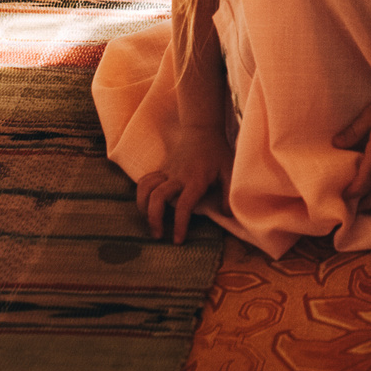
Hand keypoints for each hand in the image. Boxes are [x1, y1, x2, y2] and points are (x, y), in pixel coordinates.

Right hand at [135, 122, 229, 243]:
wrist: (202, 130)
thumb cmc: (217, 153)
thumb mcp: (229, 171)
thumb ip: (229, 193)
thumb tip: (227, 215)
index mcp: (195, 180)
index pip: (183, 205)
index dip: (179, 224)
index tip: (177, 240)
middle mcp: (177, 177)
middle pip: (157, 198)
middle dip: (154, 218)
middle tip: (158, 235)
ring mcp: (167, 172)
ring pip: (145, 188)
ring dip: (142, 207)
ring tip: (149, 222)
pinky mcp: (161, 169)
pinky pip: (144, 181)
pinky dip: (141, 194)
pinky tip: (146, 206)